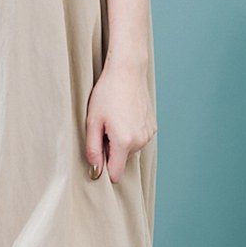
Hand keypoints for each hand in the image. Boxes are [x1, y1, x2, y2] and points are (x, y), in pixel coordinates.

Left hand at [84, 57, 155, 183]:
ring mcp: (148, 134)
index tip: (98, 156)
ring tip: (115, 120)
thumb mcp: (93, 122)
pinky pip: (138, 139)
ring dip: (121, 142)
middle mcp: (140, 141)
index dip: (104, 170)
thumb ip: (93, 149)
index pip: (115, 174)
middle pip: (122, 160)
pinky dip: (130, 133)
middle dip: (111, 151)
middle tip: (104, 129)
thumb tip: (95, 171)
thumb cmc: (107, 94)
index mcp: (124, 142)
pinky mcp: (152, 127)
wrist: (127, 72)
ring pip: (130, 150)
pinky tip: (124, 116)